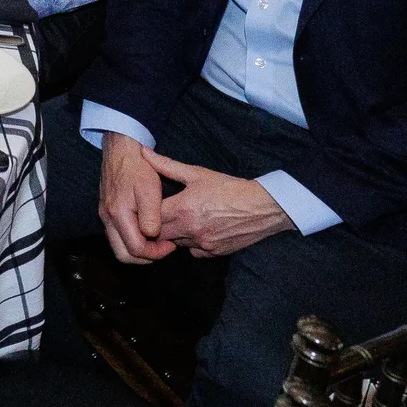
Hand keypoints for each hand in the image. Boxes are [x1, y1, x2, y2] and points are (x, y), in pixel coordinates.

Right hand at [98, 131, 176, 264]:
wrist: (120, 151)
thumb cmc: (138, 169)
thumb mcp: (149, 189)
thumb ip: (150, 215)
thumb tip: (152, 236)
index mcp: (118, 214)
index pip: (135, 249)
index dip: (156, 253)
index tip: (171, 245)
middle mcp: (107, 219)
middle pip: (123, 255)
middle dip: (145, 258)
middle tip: (164, 248)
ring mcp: (105, 216)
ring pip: (119, 247)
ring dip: (139, 251)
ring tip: (158, 241)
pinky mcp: (107, 212)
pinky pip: (117, 237)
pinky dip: (132, 241)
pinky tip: (147, 231)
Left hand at [148, 148, 293, 256]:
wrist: (263, 207)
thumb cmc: (229, 188)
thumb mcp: (197, 173)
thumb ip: (167, 165)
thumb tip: (144, 152)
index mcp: (182, 209)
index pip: (150, 217)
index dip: (145, 212)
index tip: (145, 206)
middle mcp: (190, 229)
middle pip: (160, 234)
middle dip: (156, 226)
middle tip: (160, 215)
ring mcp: (203, 243)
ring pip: (176, 244)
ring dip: (174, 235)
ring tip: (179, 221)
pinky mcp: (215, 253)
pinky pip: (194, 252)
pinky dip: (192, 244)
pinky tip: (196, 231)